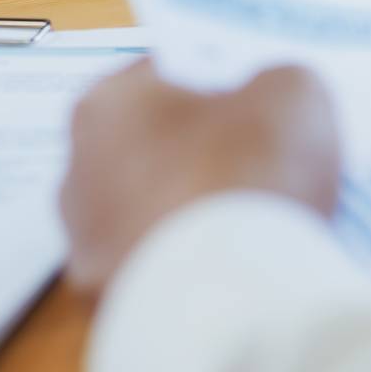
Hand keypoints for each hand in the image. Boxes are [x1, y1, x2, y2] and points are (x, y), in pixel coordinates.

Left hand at [59, 60, 341, 295]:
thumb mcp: (294, 90)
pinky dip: (194, 259)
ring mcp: (86, 244)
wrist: (230, 297)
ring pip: (155, 207)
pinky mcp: (106, 301)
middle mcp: (76, 170)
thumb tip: (271, 97)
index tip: (266, 95)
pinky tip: (241, 261)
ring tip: (261, 216)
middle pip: (159, 141)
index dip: (227, 78)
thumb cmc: (248, 171)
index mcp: (107, 102)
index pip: (172, 70)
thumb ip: (278, 79)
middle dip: (207, 145)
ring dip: (197, 206)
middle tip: (269, 153)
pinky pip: (161, 263)